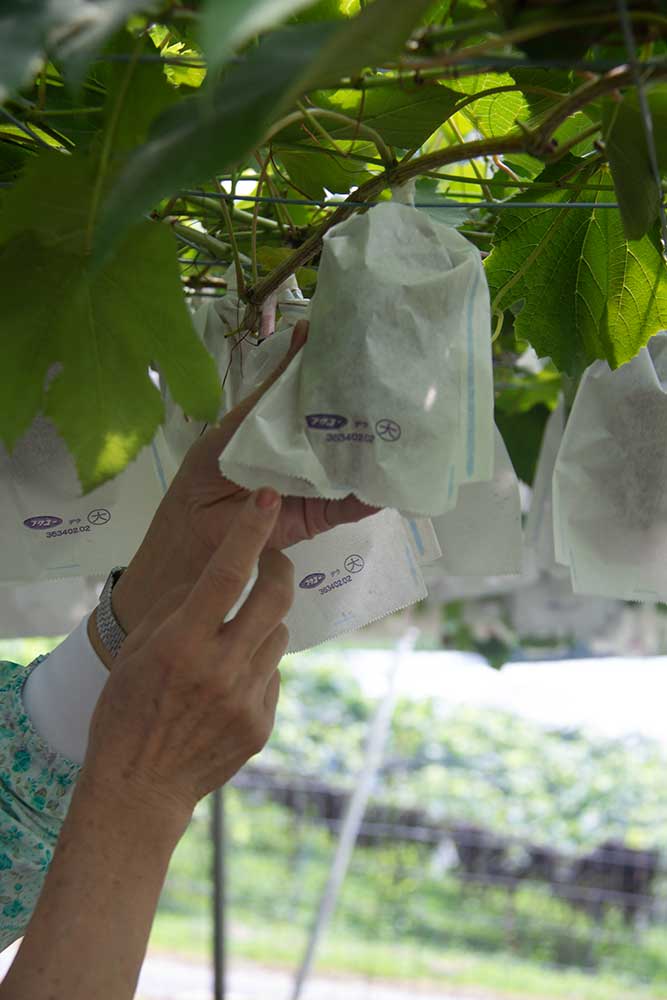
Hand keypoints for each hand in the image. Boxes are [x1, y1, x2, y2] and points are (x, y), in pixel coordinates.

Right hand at [84, 489, 292, 819]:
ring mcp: (247, 699)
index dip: (250, 532)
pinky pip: (273, 674)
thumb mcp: (137, 650)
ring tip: (233, 642)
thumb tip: (217, 573)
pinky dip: (257, 667)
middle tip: (272, 562)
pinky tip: (229, 686)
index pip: (225, 575)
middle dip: (280, 568)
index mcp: (181, 645)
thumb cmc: (128, 710)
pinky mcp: (263, 723)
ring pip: (278, 635)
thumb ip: (177, 606)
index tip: (268, 499)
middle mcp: (220, 668)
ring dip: (263, 625)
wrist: (140, 787)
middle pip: (275, 599)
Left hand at [110, 320, 375, 639]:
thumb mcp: (238, 425)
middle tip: (399, 380)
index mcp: (281, 429)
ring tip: (406, 420)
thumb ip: (272, 391)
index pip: (318, 396)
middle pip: (342, 429)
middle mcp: (302, 456)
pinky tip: (392, 475)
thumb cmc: (201, 479)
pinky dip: (371, 494)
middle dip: (368, 408)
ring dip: (376, 447)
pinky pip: (349, 505)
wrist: (187, 542)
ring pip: (352, 465)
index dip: (343, 376)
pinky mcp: (315, 518)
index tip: (370, 347)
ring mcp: (312, 487)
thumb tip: (304, 333)